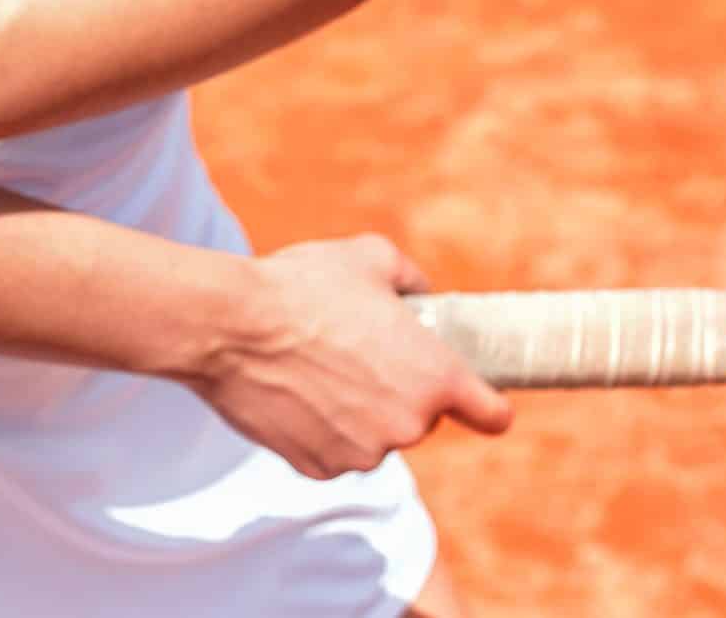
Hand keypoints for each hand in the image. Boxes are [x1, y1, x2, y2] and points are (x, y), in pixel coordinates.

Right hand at [189, 235, 512, 478]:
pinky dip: (320, 429)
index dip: (487, 405)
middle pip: (422, 419)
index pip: (492, 415)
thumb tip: (420, 293)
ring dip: (358, 413)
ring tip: (319, 367)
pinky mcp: (319, 468)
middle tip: (361, 353)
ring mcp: (363, 453)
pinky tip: (296, 392)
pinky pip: (333, 451)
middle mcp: (408, 425)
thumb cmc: (305, 286)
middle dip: (400, 392)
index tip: (477, 399)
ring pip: (374, 437)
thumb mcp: (372, 257)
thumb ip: (411, 279)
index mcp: (436, 376)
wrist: (233, 325)